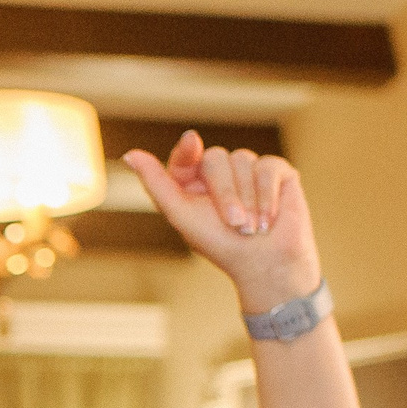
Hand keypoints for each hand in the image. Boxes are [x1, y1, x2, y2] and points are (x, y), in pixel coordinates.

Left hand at [122, 130, 321, 316]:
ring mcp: (249, 171)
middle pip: (216, 158)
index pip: (186, 156)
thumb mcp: (181, 215)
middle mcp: (221, 174)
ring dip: (248, 200)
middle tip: (234, 224)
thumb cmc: (220, 245)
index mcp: (193, 184)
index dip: (187, 150)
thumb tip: (129, 154)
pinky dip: (267, 195)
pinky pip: (268, 166)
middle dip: (225, 194)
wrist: (265, 264)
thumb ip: (156, 184)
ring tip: (252, 227)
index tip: (192, 143)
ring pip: (243, 159)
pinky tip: (269, 218)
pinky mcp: (277, 172)